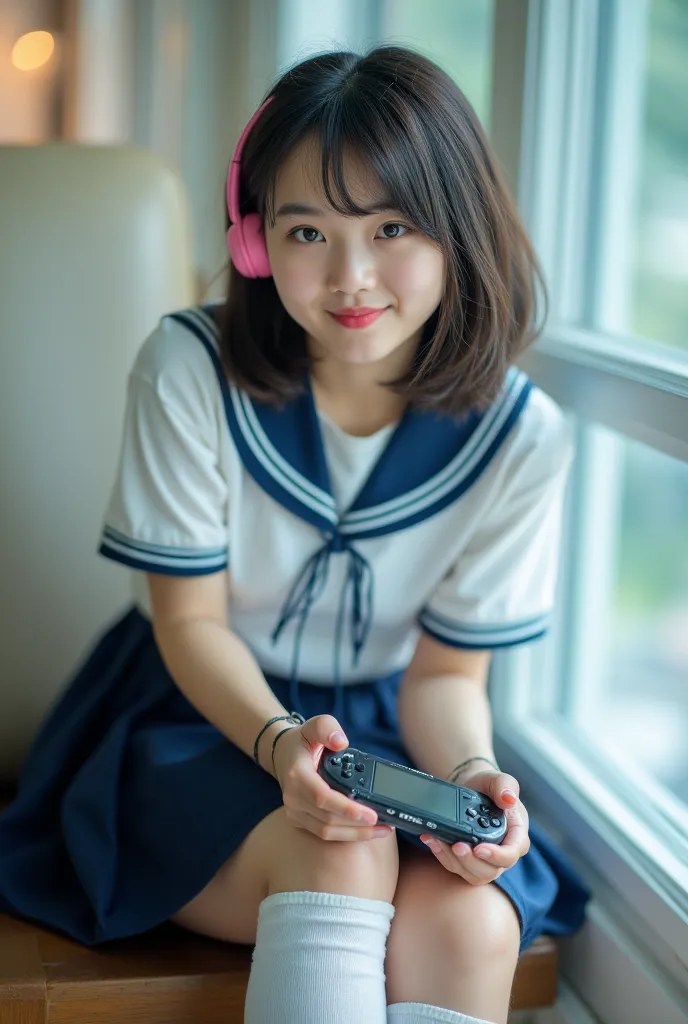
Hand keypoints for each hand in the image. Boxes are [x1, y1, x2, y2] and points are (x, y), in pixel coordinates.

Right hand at [272, 715, 394, 842]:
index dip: (348, 809)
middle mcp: (293, 797)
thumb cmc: (303, 740)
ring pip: (326, 832)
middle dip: (359, 826)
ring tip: (381, 830)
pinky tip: (364, 830)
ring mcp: (294, 811)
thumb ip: (327, 728)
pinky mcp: (299, 820)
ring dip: (355, 834)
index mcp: (297, 775)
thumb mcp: (314, 725)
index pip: (323, 798)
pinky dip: (345, 835)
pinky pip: (323, 833)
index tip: (372, 815)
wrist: (283, 754)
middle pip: (328, 820)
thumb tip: (341, 743)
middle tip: (386, 824)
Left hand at [420, 768, 529, 884]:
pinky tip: (432, 840)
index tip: (479, 848)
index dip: (497, 856)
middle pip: (491, 870)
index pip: (512, 853)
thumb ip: (506, 786)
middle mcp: (502, 850)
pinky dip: (442, 856)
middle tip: (456, 846)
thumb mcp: (498, 779)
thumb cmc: (487, 785)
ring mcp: (485, 859)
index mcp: (516, 834)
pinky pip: (457, 867)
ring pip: (473, 874)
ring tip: (438, 842)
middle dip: (471, 861)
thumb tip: (508, 799)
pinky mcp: (468, 860)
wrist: (470, 786)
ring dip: (454, 861)